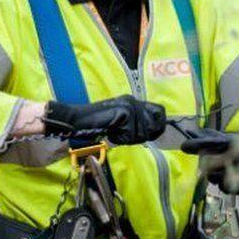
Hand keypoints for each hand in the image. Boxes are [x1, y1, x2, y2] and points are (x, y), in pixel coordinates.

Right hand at [43, 95, 166, 144]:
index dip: (158, 126)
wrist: (77, 120)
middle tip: (124, 134)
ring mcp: (130, 105)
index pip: (160, 112)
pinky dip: (120, 138)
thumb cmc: (96, 124)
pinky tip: (110, 132)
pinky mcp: (125, 112)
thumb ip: (137, 124)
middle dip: (143, 135)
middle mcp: (134, 100)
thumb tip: (154, 131)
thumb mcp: (121, 122)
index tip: (149, 135)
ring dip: (128, 138)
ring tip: (114, 132)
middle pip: (155, 125)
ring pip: (143, 133)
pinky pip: (131, 135)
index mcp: (134, 100)